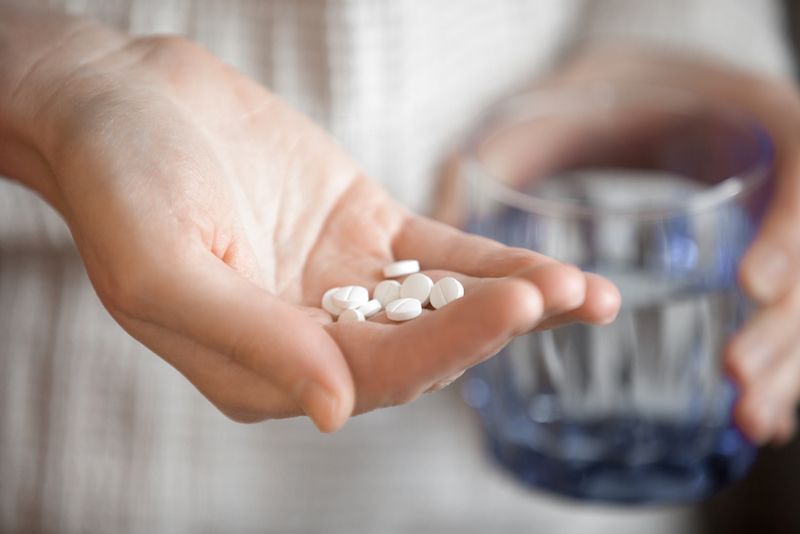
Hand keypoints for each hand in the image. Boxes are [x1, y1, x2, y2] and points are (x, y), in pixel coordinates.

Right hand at [0, 17, 619, 430]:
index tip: (514, 308)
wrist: (122, 103)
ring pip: (442, 304)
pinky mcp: (365, 232)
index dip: (445, 348)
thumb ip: (251, 341)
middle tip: (562, 294)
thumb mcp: (166, 269)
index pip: (369, 376)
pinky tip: (549, 271)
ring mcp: (343, 285)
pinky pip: (440, 256)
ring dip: (512, 301)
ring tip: (584, 293)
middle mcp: (310, 337)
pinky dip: (492, 262)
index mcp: (260, 368)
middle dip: (493, 325)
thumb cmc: (121, 185)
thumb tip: (335, 411)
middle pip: (420, 346)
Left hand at [521, 47, 799, 444]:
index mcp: (762, 117)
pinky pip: (792, 312)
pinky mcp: (778, 256)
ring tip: (753, 421)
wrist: (662, 88)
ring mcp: (787, 219)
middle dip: (783, 326)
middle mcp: (789, 171)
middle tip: (741, 383)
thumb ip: (516, 144)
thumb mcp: (568, 98)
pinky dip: (781, 361)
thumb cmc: (609, 91)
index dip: (785, 232)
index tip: (749, 283)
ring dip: (783, 362)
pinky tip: (761, 416)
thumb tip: (442, 207)